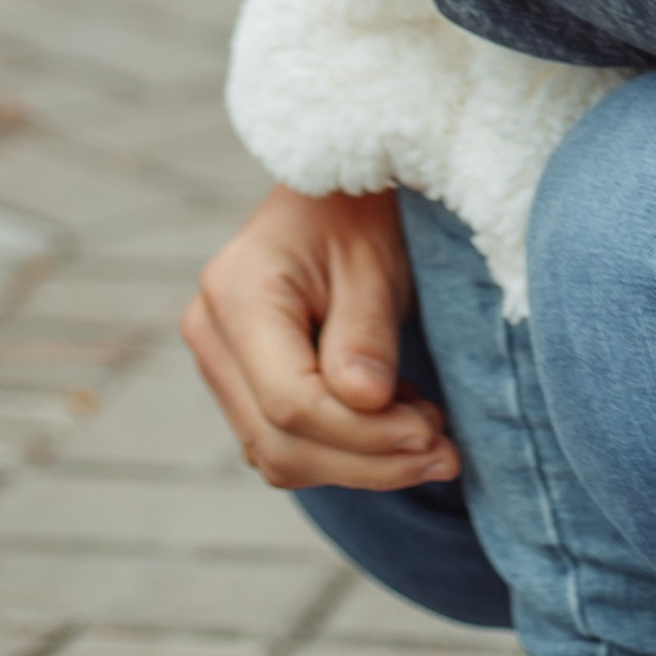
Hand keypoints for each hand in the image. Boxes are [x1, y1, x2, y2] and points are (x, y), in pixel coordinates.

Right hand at [181, 185, 457, 490]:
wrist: (334, 191)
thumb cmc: (358, 213)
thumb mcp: (375, 262)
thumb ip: (366, 333)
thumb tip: (367, 403)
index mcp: (237, 293)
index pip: (291, 402)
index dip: (364, 435)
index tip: (432, 433)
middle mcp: (211, 332)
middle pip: (281, 441)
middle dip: (368, 461)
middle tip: (444, 451)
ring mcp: (218, 361)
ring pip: (279, 455)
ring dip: (360, 464)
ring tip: (428, 434)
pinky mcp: (240, 381)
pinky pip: (284, 442)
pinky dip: (343, 450)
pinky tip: (395, 424)